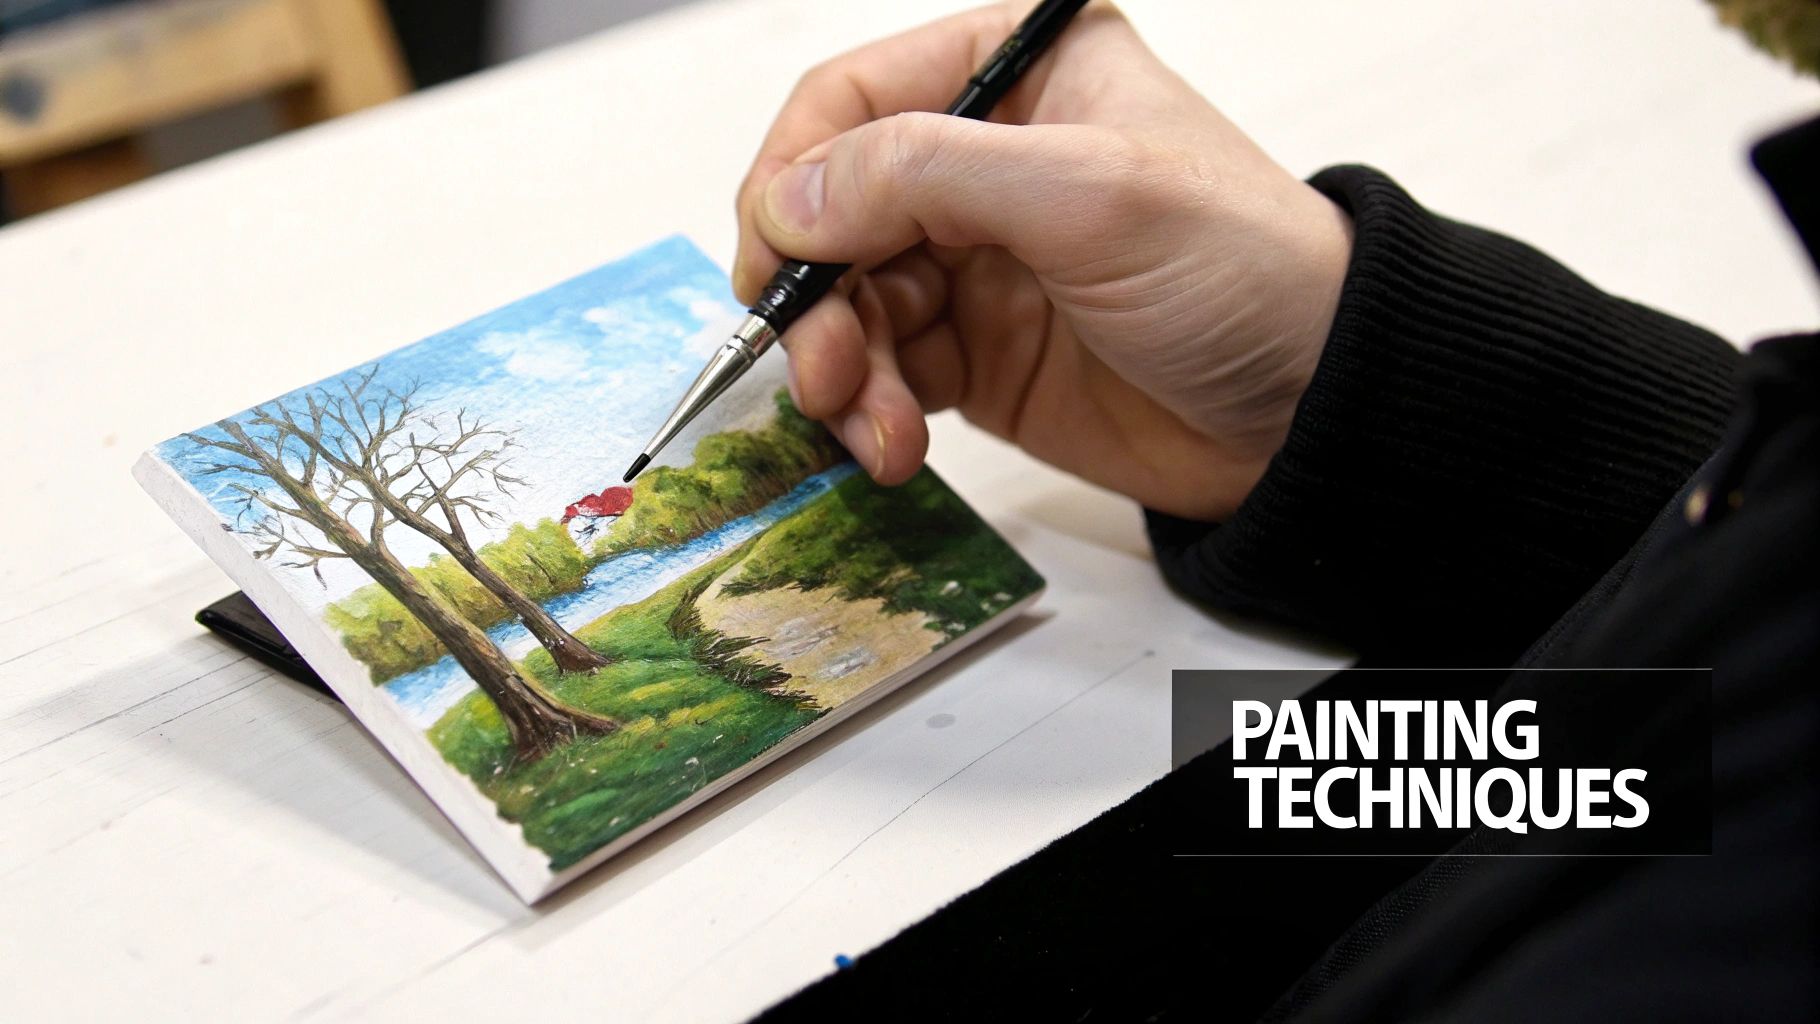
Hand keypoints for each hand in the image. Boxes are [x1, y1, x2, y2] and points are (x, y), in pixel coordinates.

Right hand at [734, 2, 1352, 520]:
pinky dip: (873, 412)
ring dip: (839, 369)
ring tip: (872, 426)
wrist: (1315, 411)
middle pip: (832, 213)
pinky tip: (894, 447)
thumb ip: (927, 174)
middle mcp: (982, 161)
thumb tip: (787, 200)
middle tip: (822, 371)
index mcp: (1014, 74)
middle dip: (815, 297)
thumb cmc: (1241, 270)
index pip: (852, 101)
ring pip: (848, 303)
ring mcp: (976, 262)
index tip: (778, 261)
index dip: (794, 178)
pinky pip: (885, 372)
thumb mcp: (1089, 194)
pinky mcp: (979, 354)